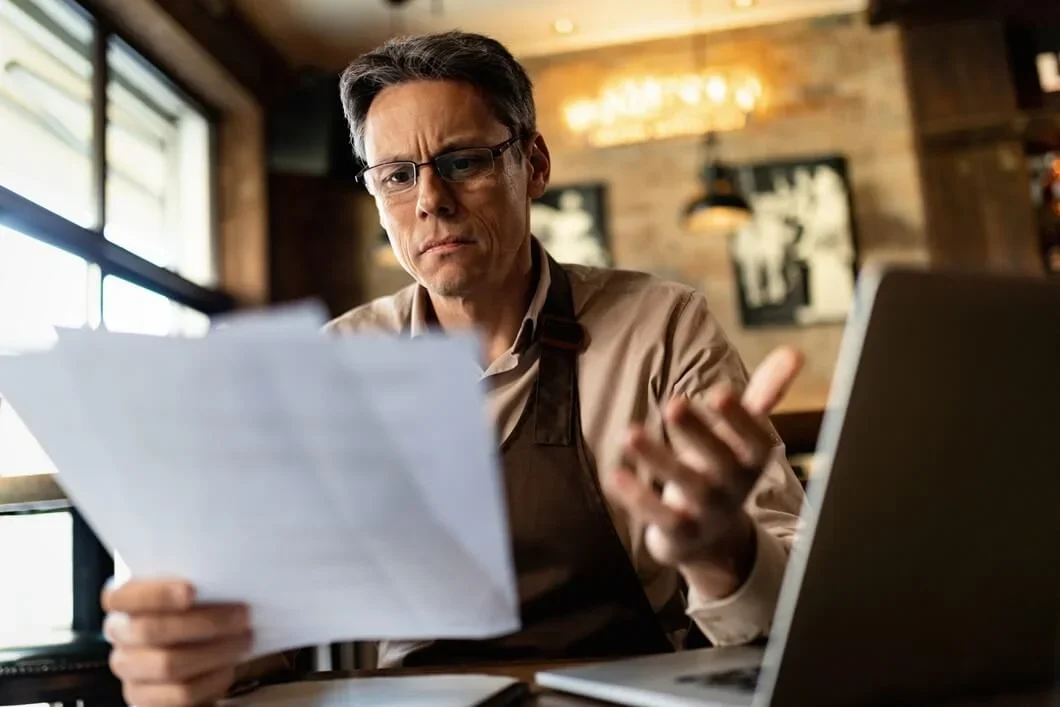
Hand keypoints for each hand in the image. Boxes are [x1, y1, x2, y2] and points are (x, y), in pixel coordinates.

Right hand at [102, 578, 250, 705]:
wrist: (190, 652)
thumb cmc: (191, 609)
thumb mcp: (190, 589)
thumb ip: (196, 582)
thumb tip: (226, 577)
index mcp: (122, 602)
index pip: (121, 596)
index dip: (155, 594)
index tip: (192, 591)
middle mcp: (120, 635)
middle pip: (151, 631)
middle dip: (204, 622)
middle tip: (242, 615)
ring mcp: (129, 670)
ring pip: (168, 665)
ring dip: (215, 651)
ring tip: (245, 640)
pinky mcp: (145, 699)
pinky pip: (180, 694)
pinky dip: (211, 679)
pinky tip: (228, 667)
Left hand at [603, 347, 803, 597]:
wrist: (710, 537)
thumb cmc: (725, 467)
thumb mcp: (745, 435)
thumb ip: (765, 394)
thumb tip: (794, 352)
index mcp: (752, 460)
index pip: (755, 441)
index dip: (740, 419)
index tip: (720, 392)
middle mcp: (734, 487)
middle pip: (719, 461)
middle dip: (698, 433)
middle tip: (673, 404)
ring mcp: (706, 512)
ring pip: (684, 485)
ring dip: (658, 459)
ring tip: (629, 434)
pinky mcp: (678, 532)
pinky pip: (657, 515)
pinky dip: (637, 496)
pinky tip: (615, 475)